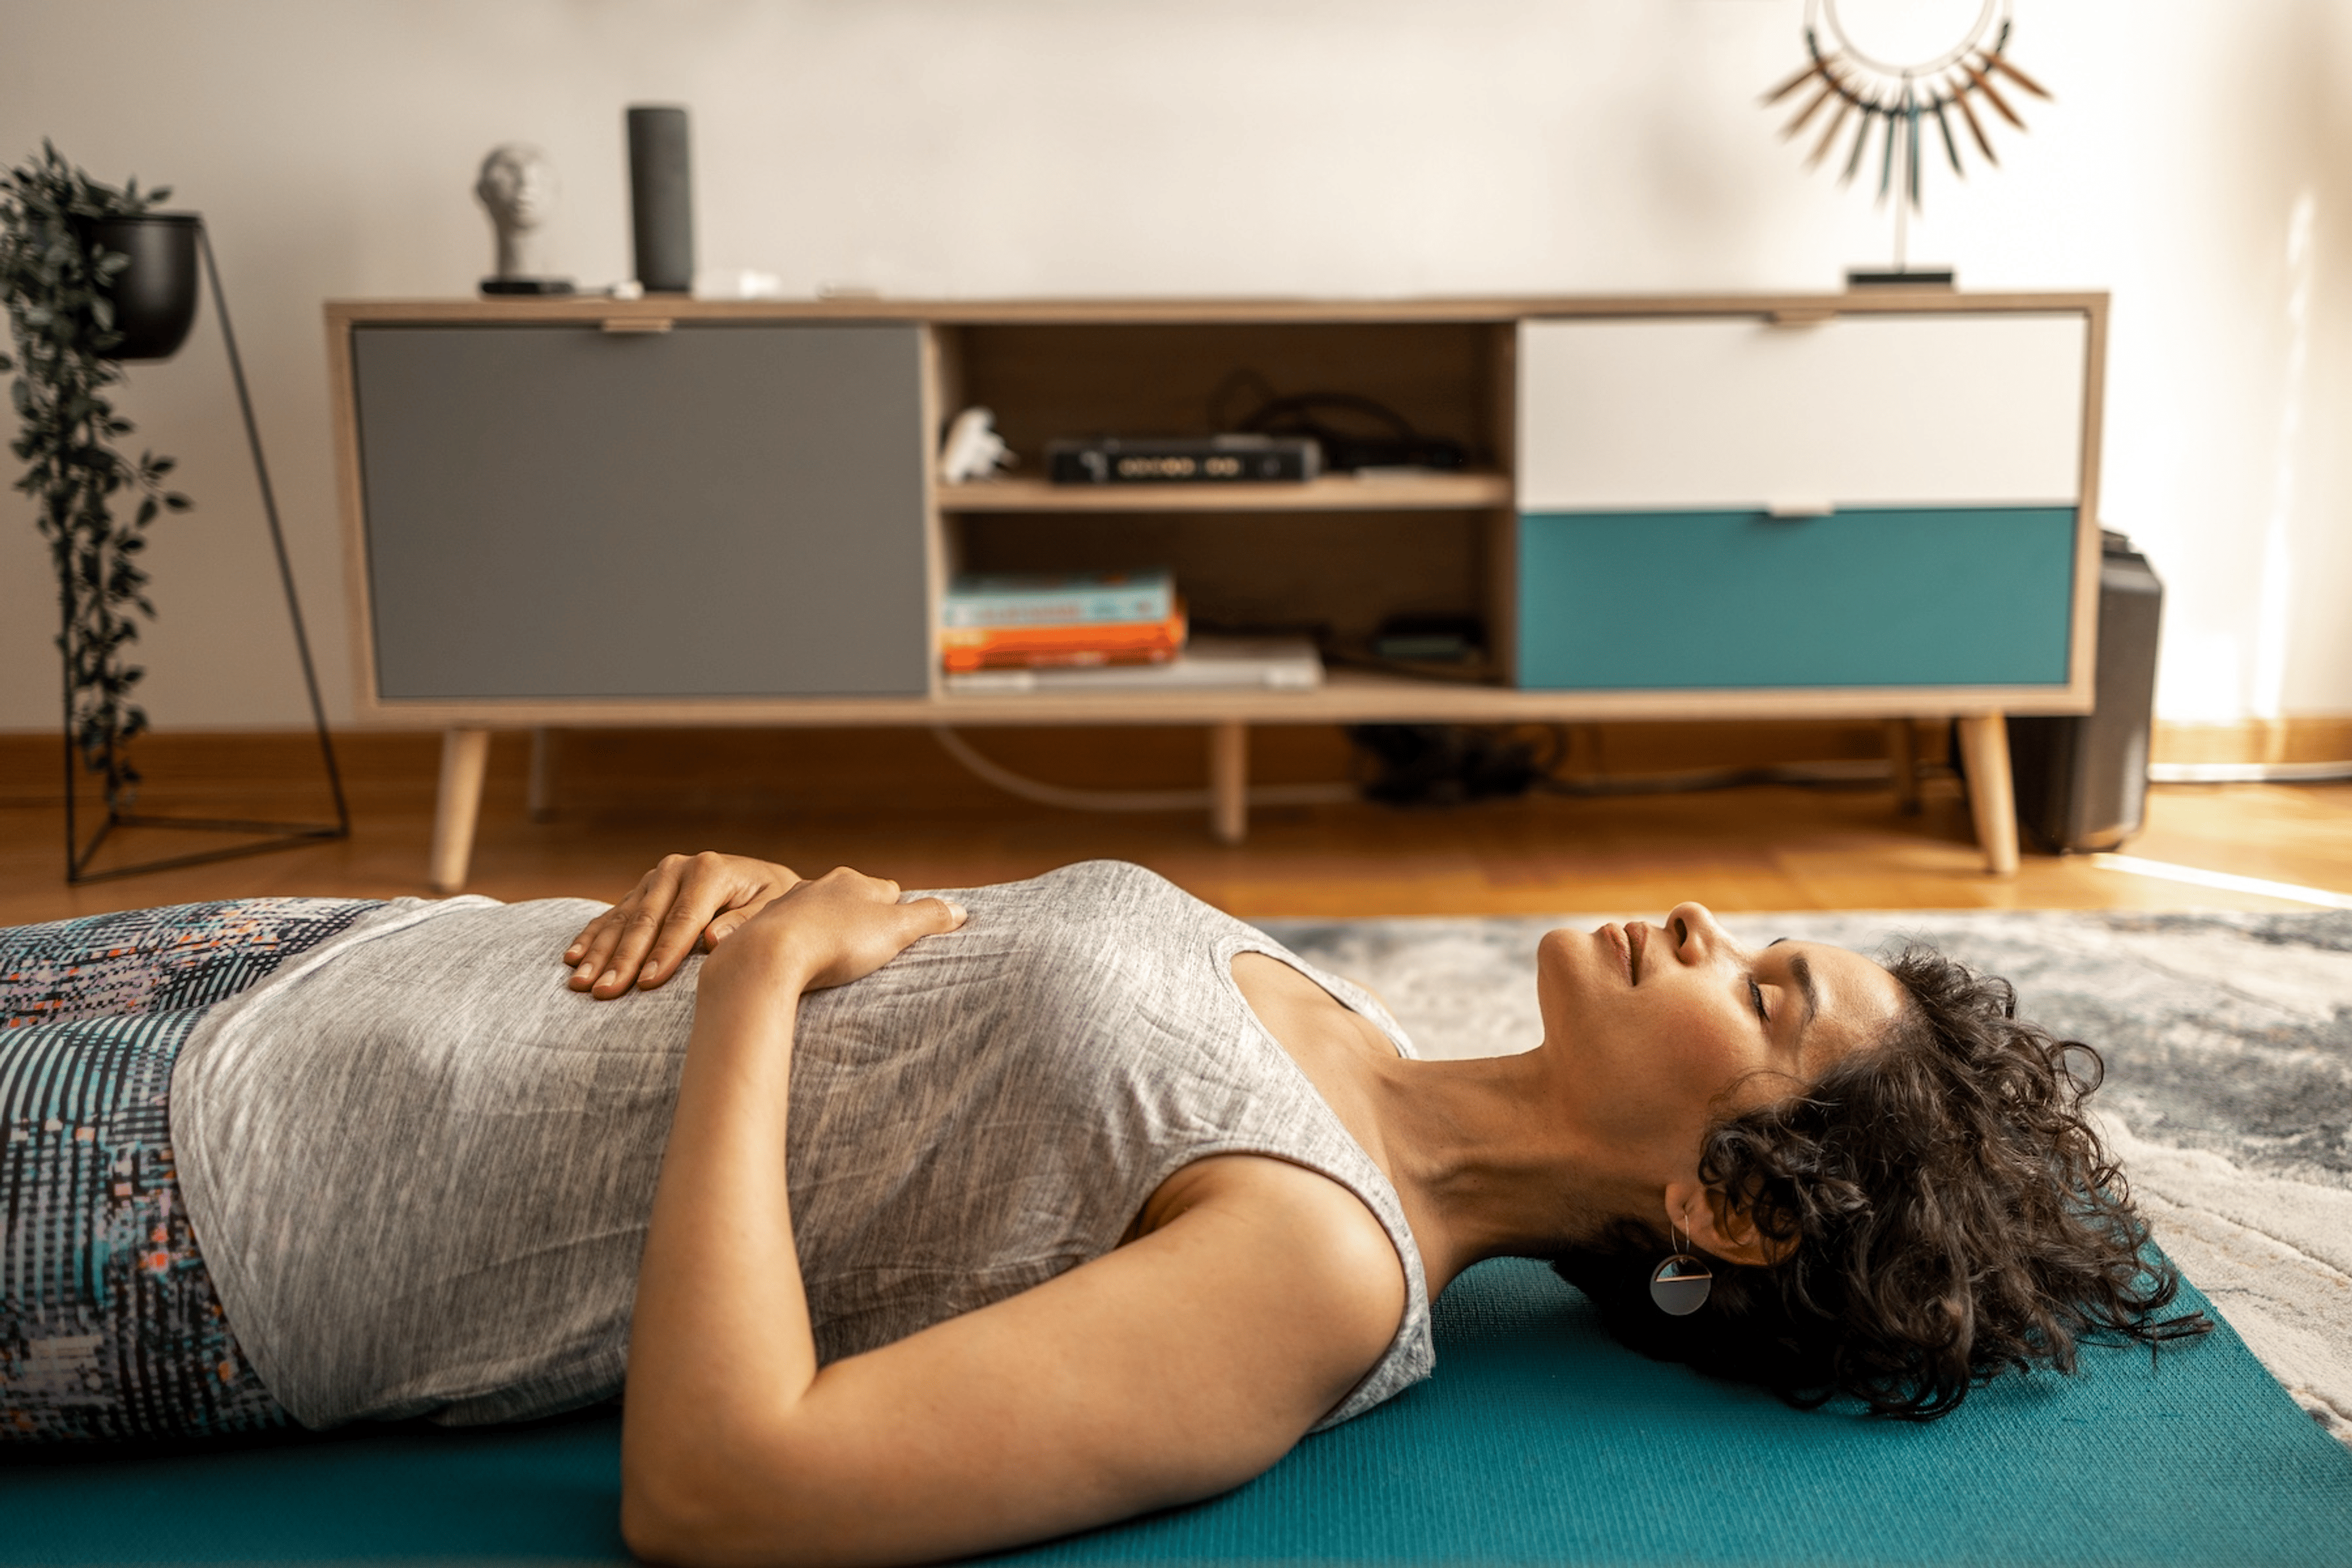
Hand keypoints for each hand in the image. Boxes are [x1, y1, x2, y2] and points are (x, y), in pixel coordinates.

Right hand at [565, 852, 803, 998]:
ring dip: (598, 953)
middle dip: (622, 960)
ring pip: (622, 921)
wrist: (764, 882)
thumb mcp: (772, 908)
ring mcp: (655, 879)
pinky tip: (572, 958)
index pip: (682, 920)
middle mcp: (677, 869)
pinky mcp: (641, 890)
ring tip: (579, 983)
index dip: (664, 954)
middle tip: (604, 992)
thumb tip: (713, 941)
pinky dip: (591, 937)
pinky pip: (611, 916)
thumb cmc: (772, 902)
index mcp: (710, 870)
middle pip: (645, 922)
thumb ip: (745, 923)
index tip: (647, 984)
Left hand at [703, 867, 966, 997]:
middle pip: (851, 899)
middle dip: (861, 919)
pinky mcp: (763, 926)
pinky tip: (799, 962)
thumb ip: (929, 917)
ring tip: (833, 957)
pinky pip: (788, 931)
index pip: (888, 891)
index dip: (898, 912)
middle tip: (869, 948)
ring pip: (817, 912)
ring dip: (826, 929)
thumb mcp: (895, 929)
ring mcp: (789, 903)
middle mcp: (820, 885)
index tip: (901, 934)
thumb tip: (962, 910)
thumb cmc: (838, 941)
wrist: (770, 954)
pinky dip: (797, 942)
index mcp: (855, 882)